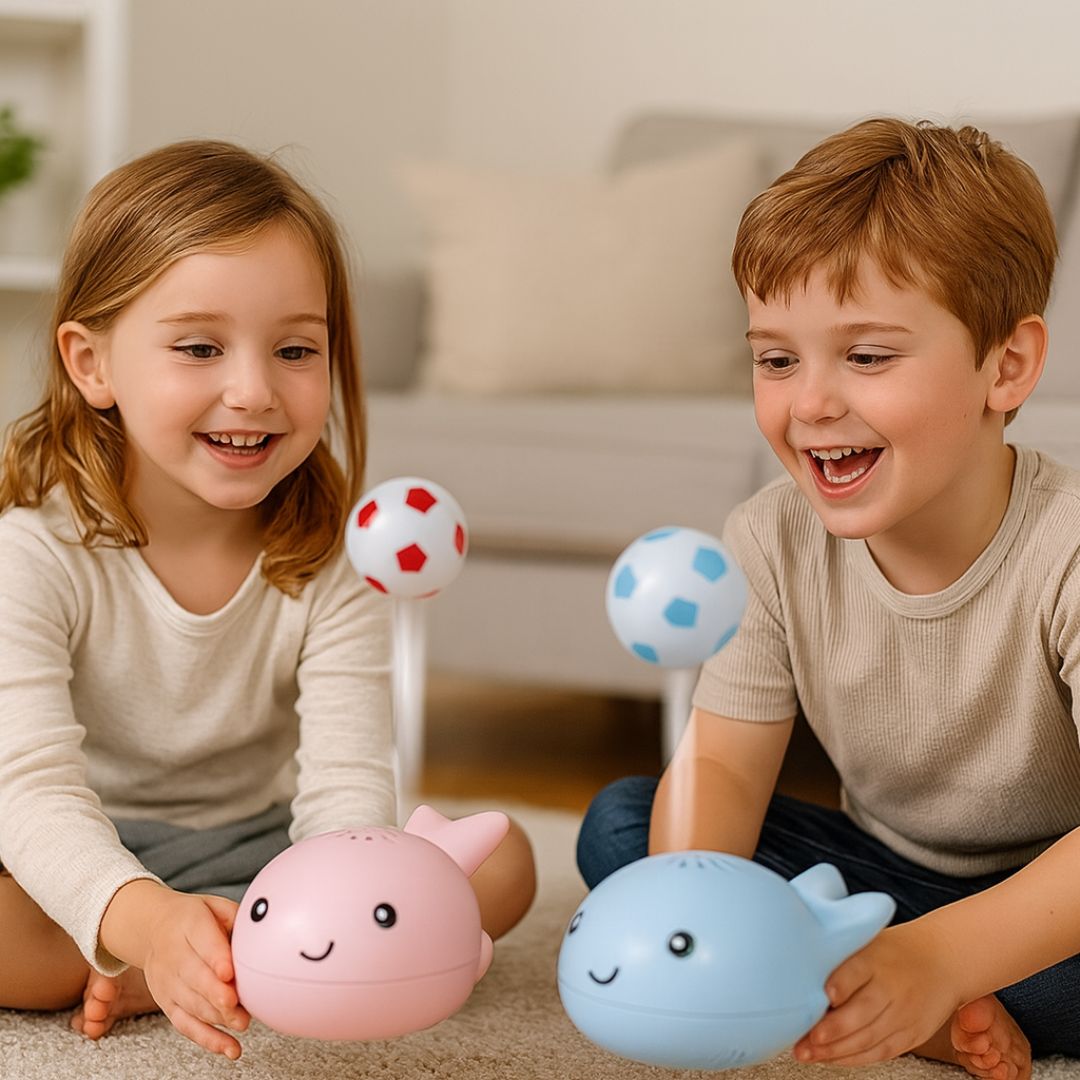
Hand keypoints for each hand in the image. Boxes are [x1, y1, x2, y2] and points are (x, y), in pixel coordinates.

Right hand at [104, 882, 249, 1057]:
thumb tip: (264, 934)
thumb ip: (236, 918)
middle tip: (236, 1003)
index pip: (202, 941)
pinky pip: (186, 1025)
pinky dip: (209, 1039)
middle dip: (215, 993)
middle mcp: (172, 955)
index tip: (229, 972)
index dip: (216, 958)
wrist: (152, 927)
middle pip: (193, 977)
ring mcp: (167, 983)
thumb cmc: (193, 917)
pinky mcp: (167, 1004)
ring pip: (191, 1004)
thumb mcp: (214, 906)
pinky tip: (230, 1049)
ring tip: (242, 1023)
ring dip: (217, 1018)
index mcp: (187, 924)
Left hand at [793, 920, 962, 1065]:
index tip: (825, 994)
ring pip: (869, 1038)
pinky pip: (882, 1052)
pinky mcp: (912, 1034)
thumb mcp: (868, 939)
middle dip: (831, 1030)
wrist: (943, 959)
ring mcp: (905, 1014)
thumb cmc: (893, 950)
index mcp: (877, 958)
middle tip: (804, 1040)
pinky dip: (854, 1058)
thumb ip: (838, 953)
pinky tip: (830, 1058)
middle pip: (862, 1012)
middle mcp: (893, 987)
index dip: (841, 983)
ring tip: (807, 1053)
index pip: (858, 970)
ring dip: (836, 1050)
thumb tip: (795, 965)